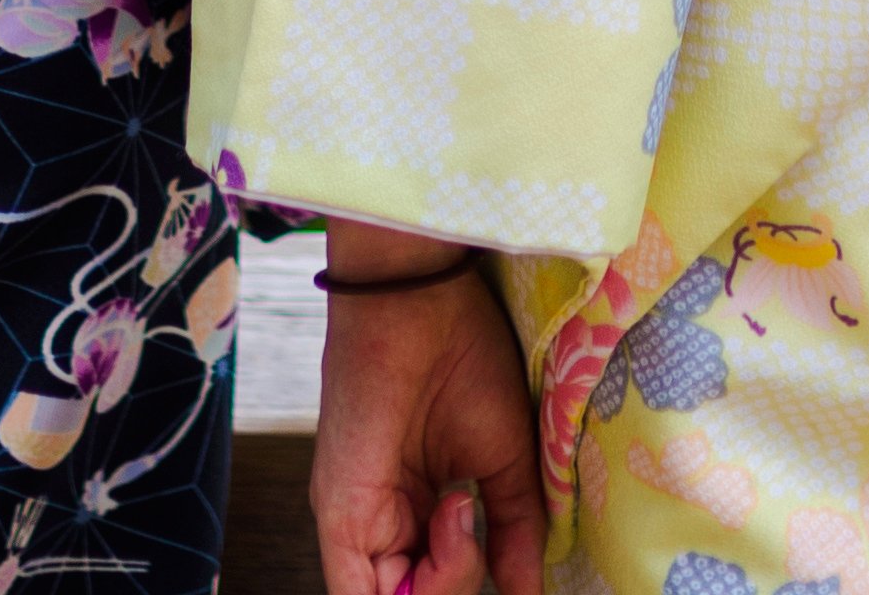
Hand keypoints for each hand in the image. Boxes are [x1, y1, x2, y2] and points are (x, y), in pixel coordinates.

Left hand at [309, 226, 546, 594]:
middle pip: (414, 594)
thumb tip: (528, 590)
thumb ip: (513, 530)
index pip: (433, 578)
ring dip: (444, 581)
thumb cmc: (462, 358)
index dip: (463, 577)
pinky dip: (417, 590)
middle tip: (479, 525)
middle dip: (457, 582)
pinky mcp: (341, 514)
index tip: (506, 553)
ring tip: (465, 513)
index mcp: (413, 507)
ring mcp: (356, 522)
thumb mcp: (504, 461)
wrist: (423, 302)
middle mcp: (380, 523)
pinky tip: (452, 528)